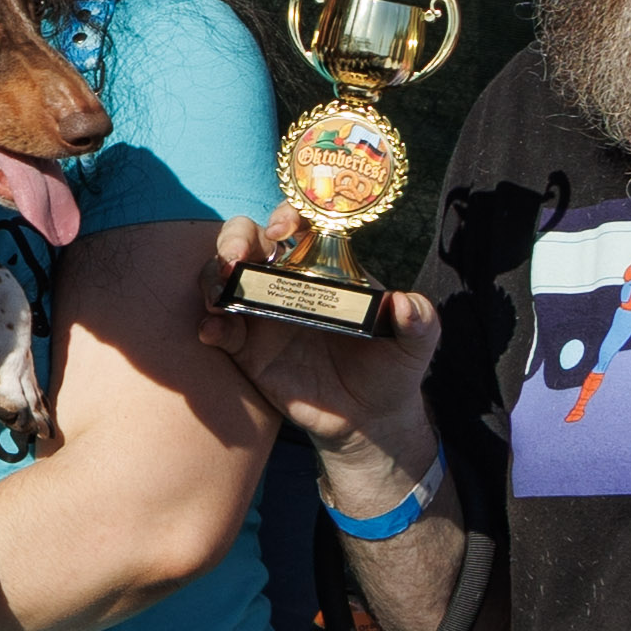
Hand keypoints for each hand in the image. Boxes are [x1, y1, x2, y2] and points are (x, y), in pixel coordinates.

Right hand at [199, 219, 435, 455]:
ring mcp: (263, 313)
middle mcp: (287, 281)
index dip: (286, 214)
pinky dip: (211, 326)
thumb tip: (407, 304)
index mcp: (325, 266)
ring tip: (217, 297)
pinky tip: (214, 332)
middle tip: (233, 259)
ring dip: (212, 277)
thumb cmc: (392, 367)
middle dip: (233, 238)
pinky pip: (220, 329)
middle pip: (248, 240)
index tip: (282, 228)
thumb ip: (420, 321)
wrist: (367, 416)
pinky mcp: (248, 349)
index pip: (299, 223)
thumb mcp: (416, 344)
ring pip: (223, 277)